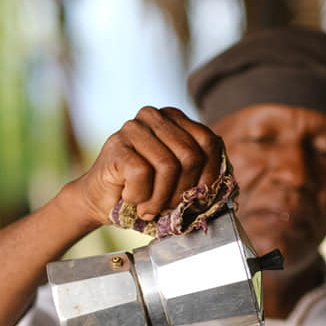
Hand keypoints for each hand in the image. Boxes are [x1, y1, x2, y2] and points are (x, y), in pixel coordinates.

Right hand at [74, 106, 224, 227]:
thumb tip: (224, 183)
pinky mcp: (117, 145)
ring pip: (168, 166)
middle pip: (190, 155)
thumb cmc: (144, 191)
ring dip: (160, 198)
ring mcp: (133, 127)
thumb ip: (200, 171)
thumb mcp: (179, 178)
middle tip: (169, 208)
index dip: (209, 175)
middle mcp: (155, 116)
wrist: (101, 201)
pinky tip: (131, 198)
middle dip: (183, 191)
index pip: (209, 142)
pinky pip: (142, 173)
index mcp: (175, 119)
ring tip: (149, 209)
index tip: (197, 197)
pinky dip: (140, 196)